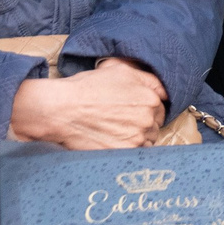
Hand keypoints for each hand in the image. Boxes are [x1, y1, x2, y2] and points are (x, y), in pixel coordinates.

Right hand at [9, 58, 167, 149]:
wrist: (61, 109)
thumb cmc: (87, 88)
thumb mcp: (120, 71)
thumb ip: (146, 79)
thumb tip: (162, 90)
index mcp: (150, 98)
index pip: (160, 108)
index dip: (147, 109)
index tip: (135, 112)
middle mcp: (147, 118)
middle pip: (154, 125)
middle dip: (143, 124)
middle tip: (124, 123)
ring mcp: (137, 137)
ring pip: (147, 140)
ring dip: (138, 138)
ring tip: (118, 133)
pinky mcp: (123, 152)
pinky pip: (136, 153)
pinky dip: (129, 149)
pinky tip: (115, 142)